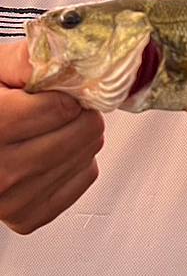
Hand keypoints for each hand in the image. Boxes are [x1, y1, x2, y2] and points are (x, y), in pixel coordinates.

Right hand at [0, 41, 103, 233]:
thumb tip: (72, 59)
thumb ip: (27, 61)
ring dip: (81, 136)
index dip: (65, 95)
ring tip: (54, 129)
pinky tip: (54, 152)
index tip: (56, 93)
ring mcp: (14, 198)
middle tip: (63, 108)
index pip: (64, 108)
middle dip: (80, 113)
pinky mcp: (28, 216)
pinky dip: (80, 161)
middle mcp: (1, 170)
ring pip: (88, 154)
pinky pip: (85, 177)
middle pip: (84, 132)